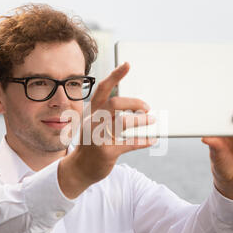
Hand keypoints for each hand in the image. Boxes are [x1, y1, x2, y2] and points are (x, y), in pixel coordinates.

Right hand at [59, 62, 155, 198]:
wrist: (79, 168)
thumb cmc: (92, 142)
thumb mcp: (95, 123)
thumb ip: (108, 112)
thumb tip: (133, 102)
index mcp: (92, 112)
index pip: (102, 89)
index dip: (115, 76)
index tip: (127, 64)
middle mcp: (93, 121)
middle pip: (114, 103)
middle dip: (134, 103)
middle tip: (147, 107)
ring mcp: (99, 137)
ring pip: (123, 123)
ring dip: (141, 121)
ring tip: (152, 120)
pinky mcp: (107, 152)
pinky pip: (129, 144)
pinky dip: (143, 141)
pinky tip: (152, 140)